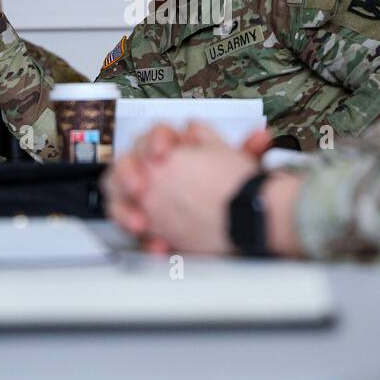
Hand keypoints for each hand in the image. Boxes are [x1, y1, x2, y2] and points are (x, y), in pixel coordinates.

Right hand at [104, 122, 273, 254]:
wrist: (232, 218)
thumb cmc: (228, 188)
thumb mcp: (236, 169)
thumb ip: (245, 152)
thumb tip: (261, 137)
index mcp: (173, 147)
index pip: (156, 134)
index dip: (156, 140)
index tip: (163, 152)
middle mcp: (152, 168)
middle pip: (127, 161)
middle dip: (129, 172)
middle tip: (140, 187)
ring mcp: (144, 194)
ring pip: (117, 193)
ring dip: (125, 208)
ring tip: (140, 224)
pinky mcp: (142, 220)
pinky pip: (129, 225)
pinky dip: (142, 236)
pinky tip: (158, 245)